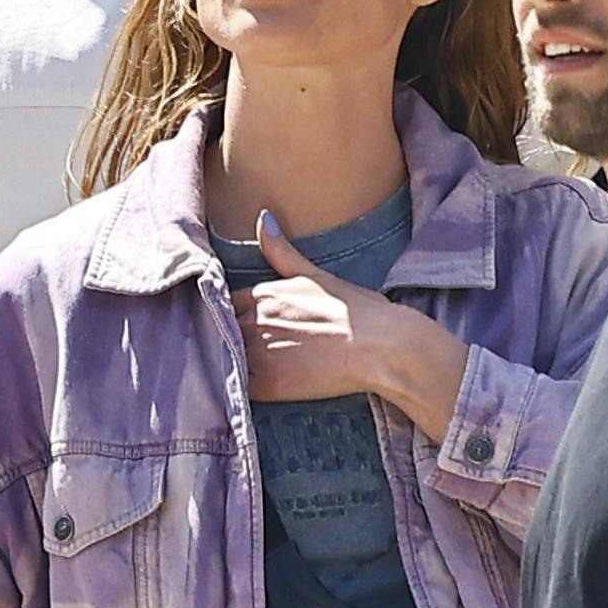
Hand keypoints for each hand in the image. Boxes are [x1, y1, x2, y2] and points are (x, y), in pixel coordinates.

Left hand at [234, 211, 469, 430]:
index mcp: (264, 293)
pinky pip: (241, 389)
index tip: (250, 326)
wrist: (382, 346)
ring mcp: (259, 351)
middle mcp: (254, 319)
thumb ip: (282, 251)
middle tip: (255, 351)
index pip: (228, 303)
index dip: (238, 316)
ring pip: (228, 359)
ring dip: (234, 364)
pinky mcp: (268, 384)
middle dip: (234, 339)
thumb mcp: (316, 275)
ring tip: (256, 371)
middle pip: (225, 331)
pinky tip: (261, 388)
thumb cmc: (359, 310)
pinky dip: (244, 390)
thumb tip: (263, 217)